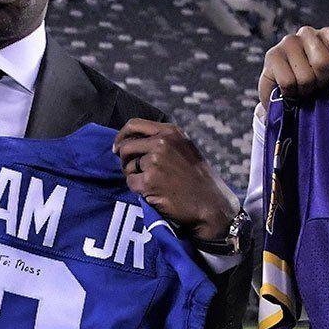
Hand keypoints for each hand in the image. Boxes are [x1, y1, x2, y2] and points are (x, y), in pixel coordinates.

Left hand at [113, 118, 237, 242]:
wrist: (210, 203)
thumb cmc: (197, 178)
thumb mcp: (184, 148)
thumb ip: (162, 141)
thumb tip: (130, 141)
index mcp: (170, 132)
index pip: (135, 125)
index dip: (122, 136)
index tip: (118, 147)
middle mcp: (162, 143)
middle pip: (126, 147)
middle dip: (125, 160)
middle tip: (132, 171)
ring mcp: (155, 162)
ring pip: (128, 167)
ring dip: (134, 177)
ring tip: (152, 184)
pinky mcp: (150, 181)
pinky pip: (131, 183)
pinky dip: (138, 190)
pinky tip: (154, 193)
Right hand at [258, 26, 328, 106]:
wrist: (286, 100)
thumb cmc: (317, 89)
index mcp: (328, 35)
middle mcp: (308, 33)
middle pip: (322, 62)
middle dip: (320, 82)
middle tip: (315, 85)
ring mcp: (289, 42)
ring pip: (305, 76)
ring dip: (305, 90)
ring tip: (302, 88)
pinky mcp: (272, 55)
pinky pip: (288, 82)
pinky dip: (290, 93)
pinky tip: (289, 90)